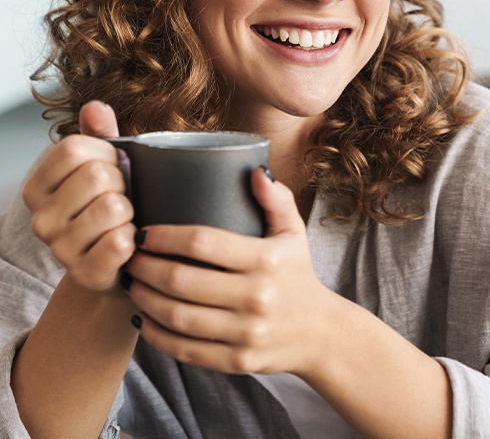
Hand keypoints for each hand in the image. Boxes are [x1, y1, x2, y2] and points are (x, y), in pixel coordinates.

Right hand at [23, 101, 135, 292]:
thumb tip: (95, 107)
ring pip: (112, 207)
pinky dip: (134, 239)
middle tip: (122, 197)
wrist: (118, 263)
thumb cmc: (110, 206)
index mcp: (38, 186)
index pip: (74, 147)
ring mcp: (60, 249)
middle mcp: (41, 218)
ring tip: (123, 220)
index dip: (106, 153)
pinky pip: (120, 242)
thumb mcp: (104, 165)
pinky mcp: (85, 273)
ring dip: (130, 211)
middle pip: (96, 175)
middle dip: (122, 182)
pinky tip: (127, 243)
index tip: (113, 167)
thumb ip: (100, 134)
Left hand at [123, 168, 328, 375]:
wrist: (320, 333)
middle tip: (128, 257)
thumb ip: (276, 200)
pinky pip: (185, 350)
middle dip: (145, 267)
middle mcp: (256, 297)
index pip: (203, 242)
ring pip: (178, 317)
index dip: (165, 236)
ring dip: (144, 299)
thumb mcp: (294, 232)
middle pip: (182, 281)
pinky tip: (142, 319)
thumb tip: (255, 171)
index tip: (143, 232)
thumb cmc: (297, 274)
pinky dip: (156, 335)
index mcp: (266, 260)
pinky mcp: (237, 361)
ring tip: (131, 284)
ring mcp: (246, 333)